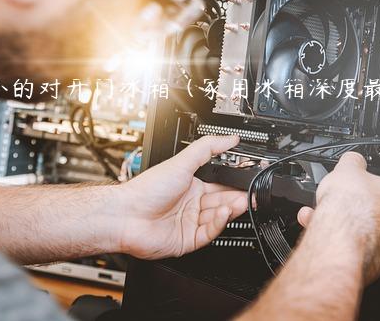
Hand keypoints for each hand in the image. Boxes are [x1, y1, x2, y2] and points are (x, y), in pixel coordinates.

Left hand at [116, 136, 247, 259]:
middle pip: (222, 201)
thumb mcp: (182, 161)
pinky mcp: (188, 240)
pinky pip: (210, 232)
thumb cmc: (147, 189)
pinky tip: (223, 213)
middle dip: (238, 198)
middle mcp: (192, 204)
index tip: (249, 180)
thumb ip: (207, 148)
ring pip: (218, 217)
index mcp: (191, 186)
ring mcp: (190, 223)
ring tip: (241, 202)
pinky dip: (218, 223)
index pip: (220, 184)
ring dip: (230, 209)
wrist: (127, 216)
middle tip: (251, 194)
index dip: (235, 183)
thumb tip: (229, 138)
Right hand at [296, 152, 379, 283]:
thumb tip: (352, 160)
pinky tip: (319, 229)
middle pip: (378, 215)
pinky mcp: (373, 268)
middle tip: (338, 201)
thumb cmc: (353, 209)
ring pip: (364, 233)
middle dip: (354, 208)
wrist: (338, 240)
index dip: (369, 187)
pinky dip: (338, 240)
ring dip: (342, 223)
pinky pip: (354, 249)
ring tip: (319, 214)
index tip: (357, 187)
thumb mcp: (348, 169)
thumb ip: (353, 163)